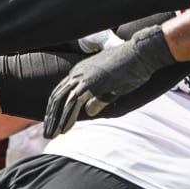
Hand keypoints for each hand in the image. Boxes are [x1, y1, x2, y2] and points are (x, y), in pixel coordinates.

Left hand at [43, 25, 174, 137]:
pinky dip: (67, 117)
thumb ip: (99, 99)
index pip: (61, 91)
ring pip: (62, 101)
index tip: (52, 123)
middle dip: (50, 116)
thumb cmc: (132, 68)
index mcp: (81, 71)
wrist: (142, 53)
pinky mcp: (91, 82)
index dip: (55, 108)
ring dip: (55, 120)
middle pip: (57, 96)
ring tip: (51, 135)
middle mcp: (78, 72)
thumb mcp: (112, 87)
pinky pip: (74, 102)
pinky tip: (64, 129)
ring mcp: (83, 76)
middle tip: (47, 133)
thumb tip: (88, 113)